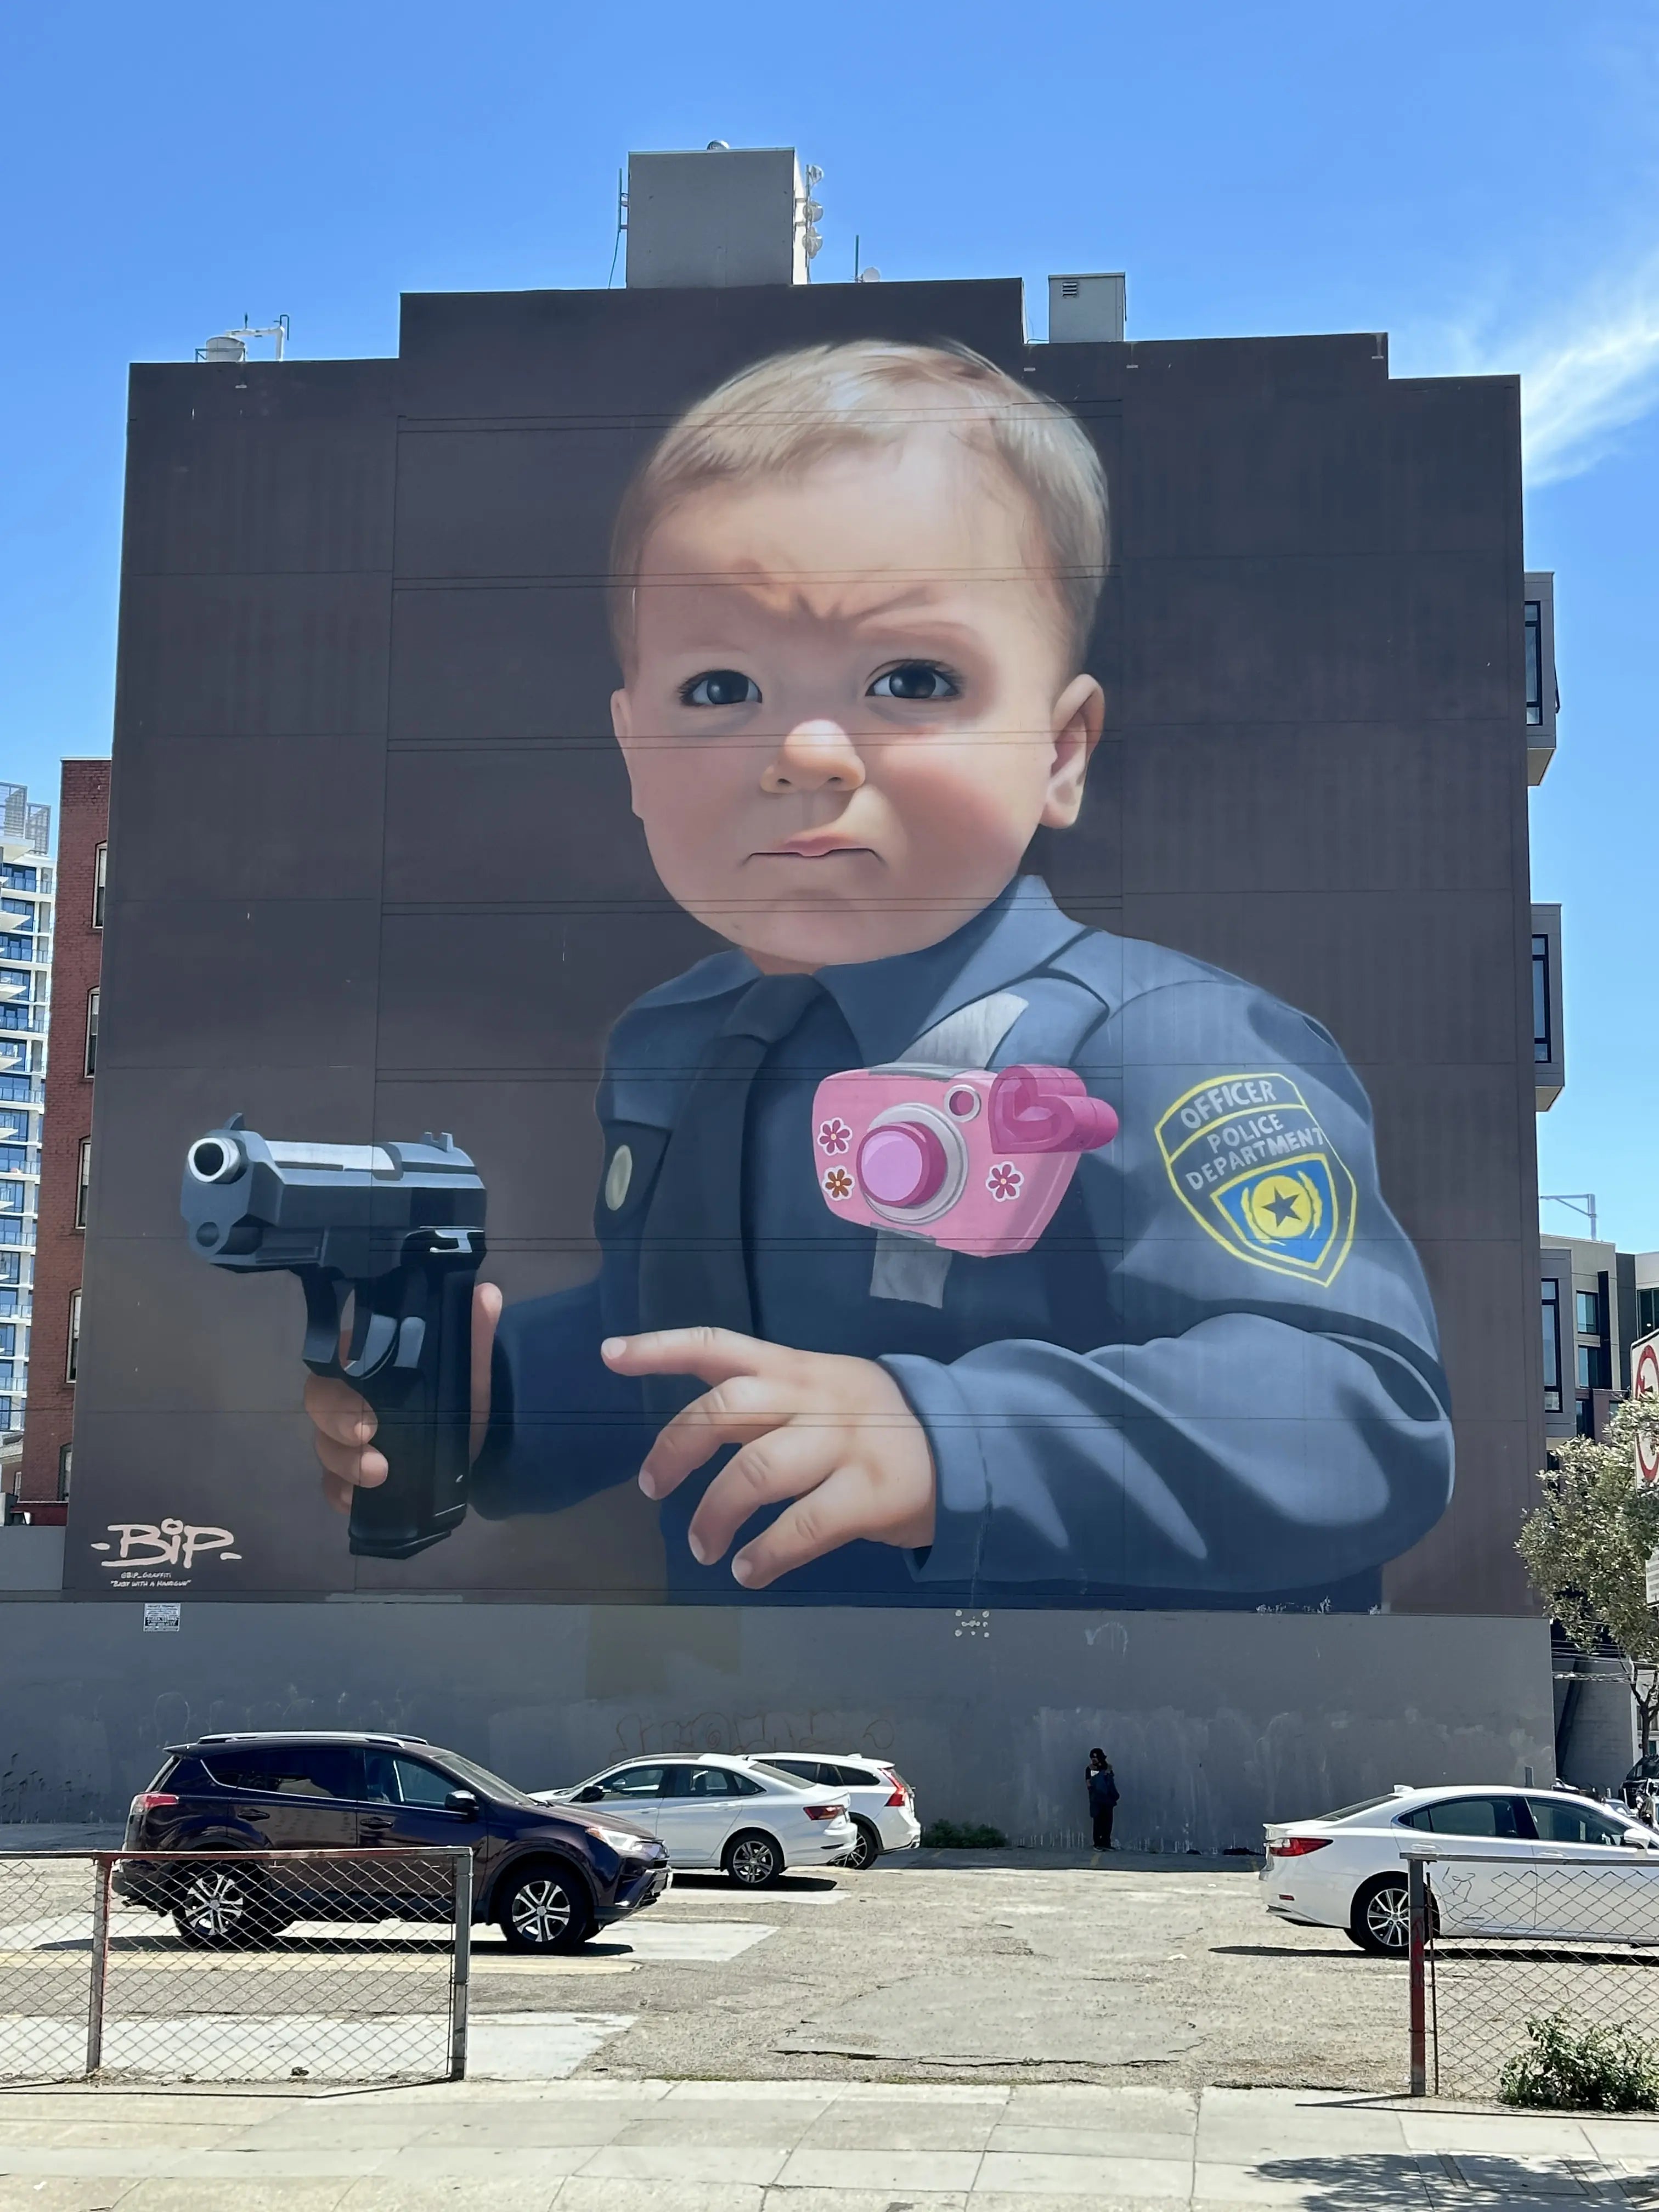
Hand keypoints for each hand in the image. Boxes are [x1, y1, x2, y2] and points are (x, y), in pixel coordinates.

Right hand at [304, 1283, 502, 1515]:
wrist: (475, 1440)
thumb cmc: (460, 1393)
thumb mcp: (472, 1367)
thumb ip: (475, 1333)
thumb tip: (485, 1294)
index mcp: (367, 1362)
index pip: (334, 1364)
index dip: (340, 1386)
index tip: (368, 1412)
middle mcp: (346, 1396)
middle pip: (319, 1405)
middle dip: (337, 1425)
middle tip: (369, 1438)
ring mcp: (342, 1437)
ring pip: (323, 1447)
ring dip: (344, 1463)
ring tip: (379, 1474)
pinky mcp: (347, 1474)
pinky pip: (331, 1485)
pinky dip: (340, 1494)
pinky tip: (356, 1502)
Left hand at [600, 1327, 936, 1587]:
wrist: (970, 1446)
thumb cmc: (878, 1426)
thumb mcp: (825, 1392)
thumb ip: (768, 1402)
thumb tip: (693, 1435)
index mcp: (797, 1367)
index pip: (717, 1345)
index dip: (660, 1348)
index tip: (608, 1356)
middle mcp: (815, 1396)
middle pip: (725, 1410)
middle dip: (674, 1449)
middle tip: (650, 1487)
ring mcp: (845, 1443)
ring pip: (756, 1472)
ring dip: (714, 1514)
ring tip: (703, 1547)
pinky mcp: (871, 1492)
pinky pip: (801, 1527)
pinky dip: (764, 1555)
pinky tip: (749, 1570)